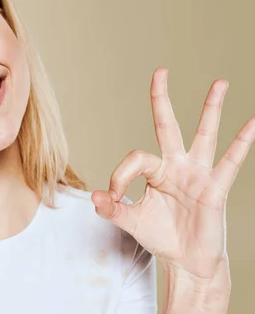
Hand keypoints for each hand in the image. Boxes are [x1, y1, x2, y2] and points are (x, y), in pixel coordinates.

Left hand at [92, 67, 254, 278]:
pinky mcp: (215, 188)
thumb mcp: (131, 222)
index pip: (135, 158)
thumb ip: (112, 209)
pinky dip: (242, 142)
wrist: (186, 260)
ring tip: (219, 82)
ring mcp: (197, 174)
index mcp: (154, 171)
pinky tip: (253, 121)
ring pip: (203, 134)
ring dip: (211, 108)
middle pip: (168, 125)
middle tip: (160, 71)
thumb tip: (94, 197)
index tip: (112, 197)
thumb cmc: (160, 237)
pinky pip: (231, 161)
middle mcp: (176, 166)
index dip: (119, 175)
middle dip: (162, 99)